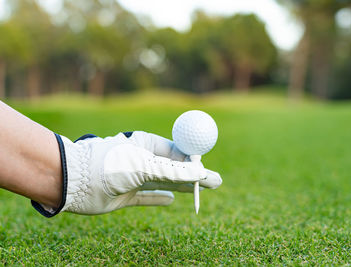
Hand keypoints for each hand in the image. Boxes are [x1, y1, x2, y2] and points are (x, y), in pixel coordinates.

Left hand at [32, 131, 221, 215]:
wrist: (73, 181)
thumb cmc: (108, 165)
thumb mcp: (145, 166)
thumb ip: (173, 171)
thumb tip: (201, 172)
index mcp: (146, 144)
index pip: (177, 151)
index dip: (194, 160)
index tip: (208, 169)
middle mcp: (142, 159)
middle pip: (175, 168)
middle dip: (195, 174)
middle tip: (215, 181)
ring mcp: (135, 177)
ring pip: (166, 182)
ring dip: (185, 186)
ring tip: (204, 188)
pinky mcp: (126, 194)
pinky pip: (149, 197)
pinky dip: (160, 198)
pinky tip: (171, 200)